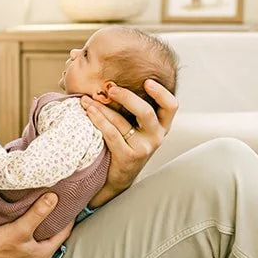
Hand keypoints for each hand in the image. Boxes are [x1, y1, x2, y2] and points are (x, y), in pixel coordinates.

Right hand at [0, 193, 73, 257]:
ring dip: (43, 226)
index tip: (70, 203)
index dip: (68, 217)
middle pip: (53, 236)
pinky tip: (27, 222)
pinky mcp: (16, 256)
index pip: (64, 233)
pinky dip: (32, 230)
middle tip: (58, 204)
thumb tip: (54, 198)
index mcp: (44, 253)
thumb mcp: (20, 228)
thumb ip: (38, 213)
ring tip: (43, 210)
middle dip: (56, 221)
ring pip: (41, 238)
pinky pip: (30, 241)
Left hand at [81, 78, 177, 208]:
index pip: (171, 106)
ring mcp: (143, 148)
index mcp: (161, 125)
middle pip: (146, 112)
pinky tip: (88, 111)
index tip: (147, 81)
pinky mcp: (128, 157)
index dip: (161, 93)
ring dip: (102, 108)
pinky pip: (111, 134)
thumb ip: (134, 107)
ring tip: (87, 99)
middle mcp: (156, 136)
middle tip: (110, 88)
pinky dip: (98, 120)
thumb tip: (113, 80)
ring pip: (122, 122)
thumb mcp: (137, 126)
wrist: (118, 176)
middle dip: (126, 97)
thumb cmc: (126, 144)